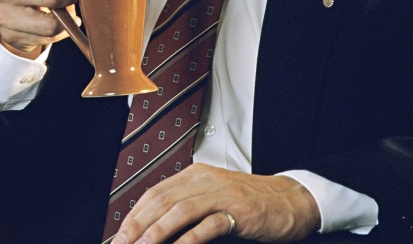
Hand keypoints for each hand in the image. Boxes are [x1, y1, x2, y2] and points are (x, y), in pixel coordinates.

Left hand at [114, 165, 319, 243]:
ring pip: (180, 210)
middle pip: (161, 200)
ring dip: (157, 232)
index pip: (154, 193)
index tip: (119, 236)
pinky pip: (209, 224)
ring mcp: (223, 194)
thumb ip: (187, 206)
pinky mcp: (240, 211)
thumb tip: (154, 227)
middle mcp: (205, 180)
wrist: (292, 200)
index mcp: (195, 175)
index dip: (133, 215)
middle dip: (137, 225)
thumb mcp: (213, 197)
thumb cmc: (251, 204)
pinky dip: (189, 239)